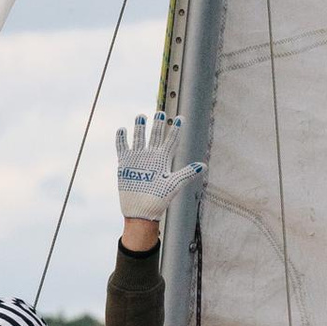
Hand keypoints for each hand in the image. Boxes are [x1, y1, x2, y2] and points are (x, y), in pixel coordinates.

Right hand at [115, 110, 201, 230]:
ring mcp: (138, 159)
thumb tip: (203, 166)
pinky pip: (123, 148)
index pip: (171, 141)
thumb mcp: (173, 185)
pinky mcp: (125, 164)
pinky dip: (122, 139)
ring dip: (140, 128)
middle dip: (158, 125)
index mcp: (164, 160)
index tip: (181, 118)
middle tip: (160, 113)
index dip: (176, 130)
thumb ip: (186, 173)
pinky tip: (122, 129)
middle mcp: (151, 157)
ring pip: (139, 138)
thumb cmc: (159, 201)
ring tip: (141, 116)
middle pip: (156, 136)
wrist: (141, 212)